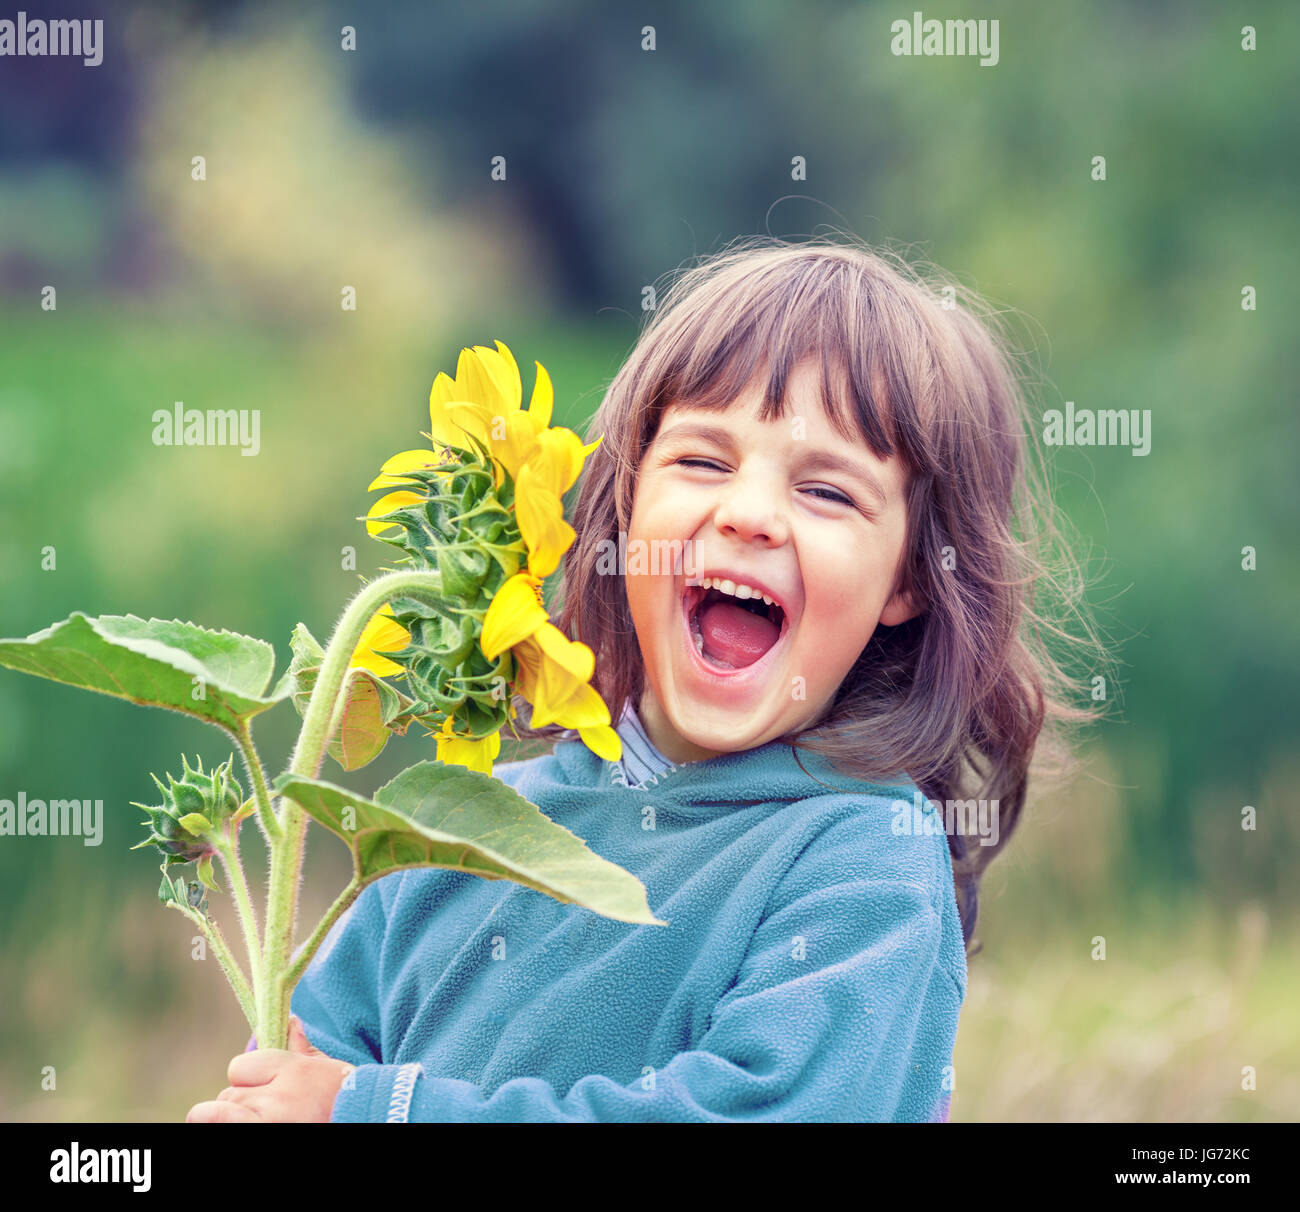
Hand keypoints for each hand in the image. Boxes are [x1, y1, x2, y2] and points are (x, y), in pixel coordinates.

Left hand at [186, 1016, 355, 1122]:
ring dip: (236, 1117)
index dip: (247, 1078)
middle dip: (243, 1100)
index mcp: (293, 1070)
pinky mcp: (259, 1133)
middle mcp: (275, 1096)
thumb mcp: (325, 1069)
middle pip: (229, 1094)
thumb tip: (291, 1020)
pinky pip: (221, 1123)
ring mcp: (266, 1120)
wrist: (365, 1117)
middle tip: (269, 1109)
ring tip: (263, 1117)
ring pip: (224, 1113)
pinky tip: (231, 1119)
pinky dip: (221, 1120)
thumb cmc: (344, 1097)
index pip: (238, 1068)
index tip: (261, 1087)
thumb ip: (300, 1047)